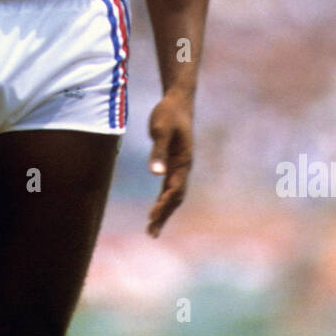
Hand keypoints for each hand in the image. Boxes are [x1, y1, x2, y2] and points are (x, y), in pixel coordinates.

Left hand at [146, 93, 193, 236]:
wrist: (177, 101)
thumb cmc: (168, 113)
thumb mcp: (161, 129)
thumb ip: (158, 151)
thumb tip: (156, 173)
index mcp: (183, 161)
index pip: (174, 189)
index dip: (163, 204)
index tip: (152, 216)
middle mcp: (184, 167)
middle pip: (176, 197)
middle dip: (165, 216)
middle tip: (151, 233)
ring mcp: (180, 166)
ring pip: (174, 195)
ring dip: (164, 212)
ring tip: (152, 229)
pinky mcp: (173, 163)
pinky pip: (170, 187)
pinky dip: (163, 200)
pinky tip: (156, 210)